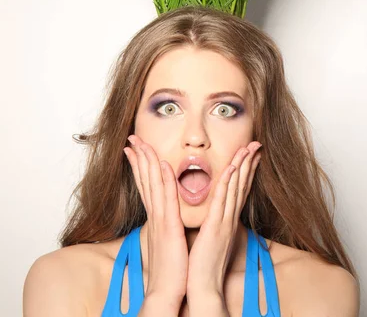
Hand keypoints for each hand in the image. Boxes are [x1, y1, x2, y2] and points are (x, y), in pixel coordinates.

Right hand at [124, 135, 187, 309]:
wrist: (167, 292)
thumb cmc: (169, 268)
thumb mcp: (166, 239)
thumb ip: (163, 223)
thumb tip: (163, 214)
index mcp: (155, 217)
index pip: (145, 184)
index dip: (138, 165)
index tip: (132, 149)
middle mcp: (155, 214)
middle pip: (144, 179)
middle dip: (138, 157)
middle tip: (132, 138)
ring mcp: (161, 219)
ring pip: (153, 184)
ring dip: (147, 161)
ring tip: (141, 143)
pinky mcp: (170, 227)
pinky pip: (168, 199)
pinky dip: (165, 180)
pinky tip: (163, 164)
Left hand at [186, 141, 261, 297]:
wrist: (204, 287)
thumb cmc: (204, 264)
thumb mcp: (213, 239)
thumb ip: (215, 223)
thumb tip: (214, 213)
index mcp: (228, 220)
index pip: (240, 190)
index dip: (247, 170)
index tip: (252, 154)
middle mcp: (230, 218)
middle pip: (242, 185)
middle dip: (249, 163)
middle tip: (256, 144)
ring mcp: (225, 221)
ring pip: (235, 188)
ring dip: (242, 166)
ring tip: (248, 148)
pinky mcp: (216, 227)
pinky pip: (223, 201)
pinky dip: (228, 183)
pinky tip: (231, 168)